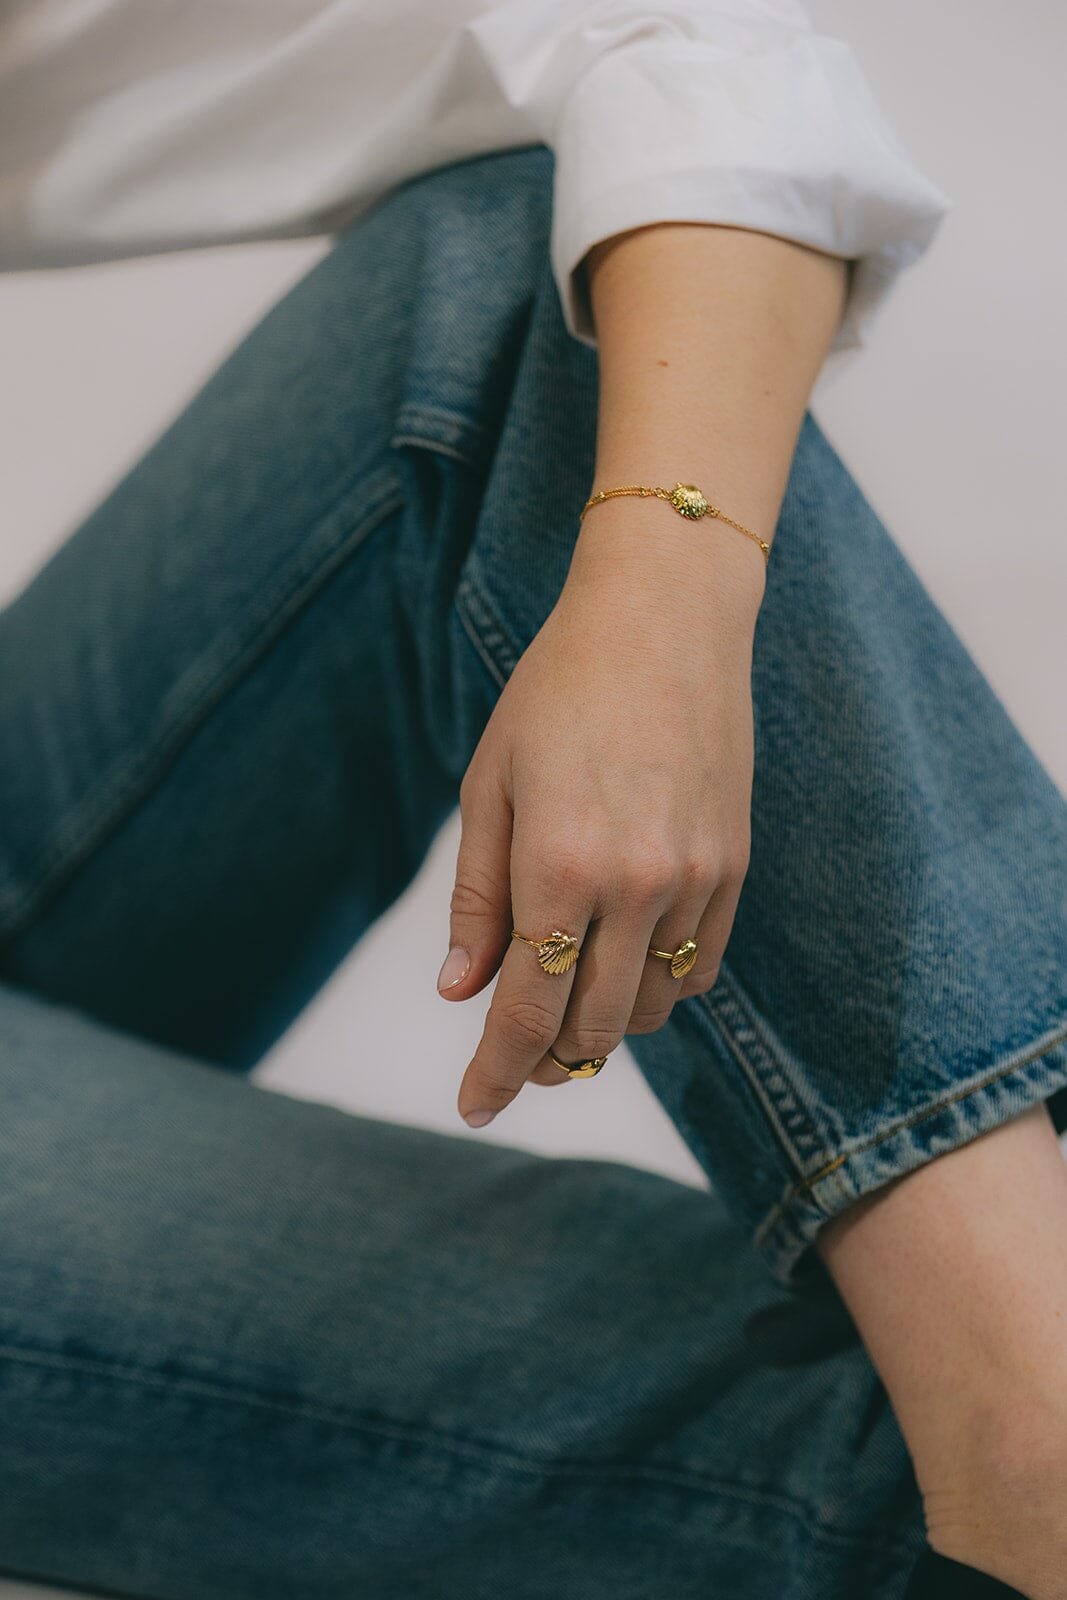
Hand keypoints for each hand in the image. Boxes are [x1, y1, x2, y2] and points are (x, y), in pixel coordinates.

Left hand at [437, 515, 762, 1128]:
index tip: (475, 1107)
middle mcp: (636, 888)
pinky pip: (699, 968)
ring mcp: (696, 881)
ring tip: (567, 1003)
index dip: (497, 1073)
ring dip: (603, 1026)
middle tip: (514, 1062)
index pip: (526, 1012)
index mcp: (558, 868)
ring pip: (650, 1010)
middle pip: (593, 1030)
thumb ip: (477, 900)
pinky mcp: (735, 867)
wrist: (665, 620)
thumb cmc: (558, 693)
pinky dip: (659, 990)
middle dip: (546, 1061)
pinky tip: (626, 966)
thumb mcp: (490, 787)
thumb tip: (459, 994)